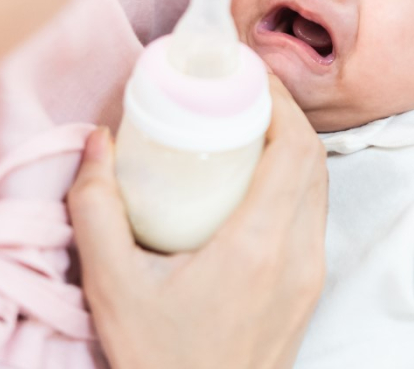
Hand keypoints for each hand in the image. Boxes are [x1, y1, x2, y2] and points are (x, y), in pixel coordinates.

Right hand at [67, 75, 327, 368]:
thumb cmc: (159, 359)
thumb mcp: (112, 286)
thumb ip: (95, 209)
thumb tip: (96, 142)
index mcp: (257, 246)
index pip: (295, 149)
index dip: (280, 101)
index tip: (247, 74)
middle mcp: (297, 256)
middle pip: (313, 161)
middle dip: (284, 114)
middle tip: (241, 91)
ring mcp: (310, 275)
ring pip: (318, 189)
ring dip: (291, 148)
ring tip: (246, 126)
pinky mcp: (309, 290)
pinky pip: (312, 217)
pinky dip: (292, 183)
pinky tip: (252, 181)